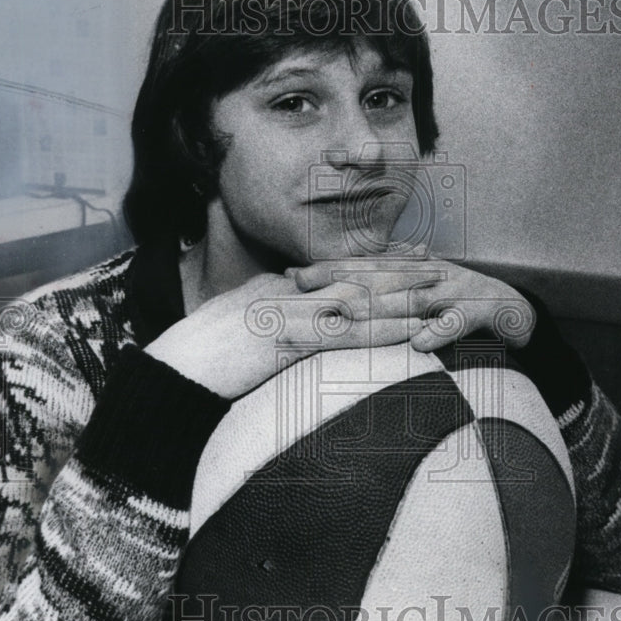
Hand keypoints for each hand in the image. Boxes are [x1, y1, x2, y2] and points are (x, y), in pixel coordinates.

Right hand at [145, 272, 423, 399]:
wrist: (182, 364)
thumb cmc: (202, 348)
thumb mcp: (237, 313)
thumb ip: (267, 302)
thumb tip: (287, 297)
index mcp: (278, 286)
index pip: (336, 271)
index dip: (374, 263)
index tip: (404, 256)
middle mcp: (291, 293)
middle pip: (355, 279)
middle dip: (398, 272)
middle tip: (434, 264)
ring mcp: (295, 314)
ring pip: (361, 302)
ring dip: (403, 298)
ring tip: (438, 294)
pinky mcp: (295, 341)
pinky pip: (350, 336)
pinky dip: (384, 332)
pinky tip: (412, 331)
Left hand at [288, 257, 535, 353]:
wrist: (513, 309)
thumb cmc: (456, 305)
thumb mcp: (418, 293)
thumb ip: (383, 293)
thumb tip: (337, 300)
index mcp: (411, 269)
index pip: (363, 267)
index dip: (329, 270)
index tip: (293, 277)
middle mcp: (427, 275)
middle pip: (378, 278)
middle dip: (340, 283)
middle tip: (304, 292)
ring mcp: (452, 291)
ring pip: (411, 299)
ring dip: (379, 307)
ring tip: (346, 316)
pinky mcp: (478, 312)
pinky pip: (456, 321)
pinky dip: (439, 330)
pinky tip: (419, 342)